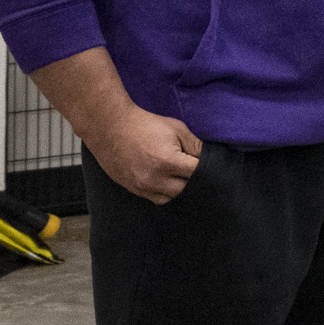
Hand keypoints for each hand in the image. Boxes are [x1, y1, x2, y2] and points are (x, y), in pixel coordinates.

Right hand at [81, 101, 203, 204]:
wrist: (111, 128)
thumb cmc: (146, 125)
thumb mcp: (177, 129)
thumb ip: (196, 146)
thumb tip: (210, 158)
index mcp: (168, 162)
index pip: (198, 174)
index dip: (208, 169)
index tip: (212, 165)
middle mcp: (155, 179)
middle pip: (186, 190)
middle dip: (195, 181)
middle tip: (196, 171)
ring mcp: (142, 186)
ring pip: (172, 198)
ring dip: (180, 190)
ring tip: (183, 177)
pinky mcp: (133, 189)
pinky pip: (156, 199)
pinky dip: (165, 193)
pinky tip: (170, 182)